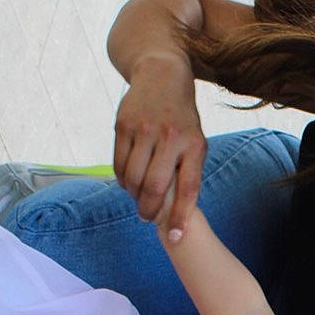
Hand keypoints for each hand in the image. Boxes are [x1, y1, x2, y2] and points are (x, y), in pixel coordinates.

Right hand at [111, 50, 204, 234]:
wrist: (162, 76)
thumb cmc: (182, 120)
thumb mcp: (195, 141)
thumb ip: (186, 171)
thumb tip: (175, 211)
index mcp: (195, 144)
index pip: (188, 188)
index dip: (181, 216)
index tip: (176, 238)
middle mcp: (170, 136)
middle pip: (154, 187)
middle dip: (149, 210)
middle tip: (147, 217)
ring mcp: (145, 129)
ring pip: (133, 178)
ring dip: (134, 195)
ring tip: (138, 196)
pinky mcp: (123, 124)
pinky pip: (118, 164)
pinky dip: (122, 179)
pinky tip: (128, 180)